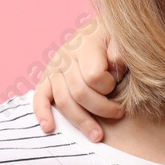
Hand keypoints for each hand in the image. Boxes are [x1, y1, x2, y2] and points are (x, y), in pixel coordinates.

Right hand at [32, 16, 126, 140]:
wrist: (100, 28)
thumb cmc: (115, 37)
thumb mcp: (124, 36)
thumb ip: (122, 50)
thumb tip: (115, 65)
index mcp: (85, 44)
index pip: (93, 76)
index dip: (108, 86)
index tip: (118, 84)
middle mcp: (65, 56)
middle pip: (79, 93)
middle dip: (101, 109)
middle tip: (119, 114)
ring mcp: (54, 68)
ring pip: (63, 101)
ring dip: (81, 121)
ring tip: (97, 136)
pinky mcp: (47, 78)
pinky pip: (39, 97)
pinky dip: (42, 112)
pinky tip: (49, 127)